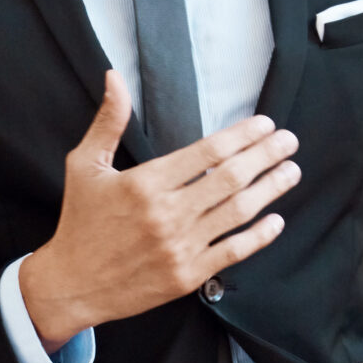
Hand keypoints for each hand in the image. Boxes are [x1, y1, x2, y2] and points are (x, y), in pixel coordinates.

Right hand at [16, 71, 297, 350]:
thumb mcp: (84, 166)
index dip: (243, 135)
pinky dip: (259, 236)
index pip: (207, 152)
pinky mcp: (187, 276)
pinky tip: (276, 221)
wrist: (71, 285)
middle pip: (231, 178)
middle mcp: (167, 214)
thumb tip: (115, 78)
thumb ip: (108, 122)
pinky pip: (233, 251)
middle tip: (290, 141)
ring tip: (291, 171)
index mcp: (145, 183)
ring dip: (270, 189)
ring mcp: (180, 247)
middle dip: (267, 156)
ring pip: (238, 212)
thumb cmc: (79, 222)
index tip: (266, 125)